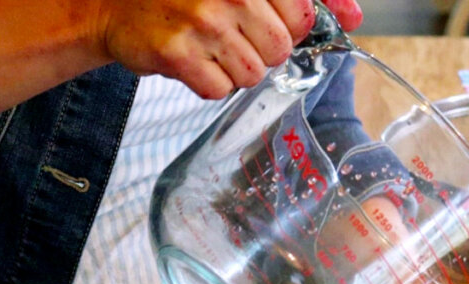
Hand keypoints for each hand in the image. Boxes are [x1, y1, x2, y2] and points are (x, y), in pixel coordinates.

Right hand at [95, 0, 362, 99]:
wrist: (114, 3)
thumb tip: (355, 16)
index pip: (301, 16)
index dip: (288, 25)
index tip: (264, 18)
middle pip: (281, 49)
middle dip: (260, 48)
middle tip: (230, 32)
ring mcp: (202, 21)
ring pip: (254, 73)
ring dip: (234, 68)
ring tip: (210, 45)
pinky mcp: (177, 53)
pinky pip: (221, 89)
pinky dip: (209, 83)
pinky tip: (193, 59)